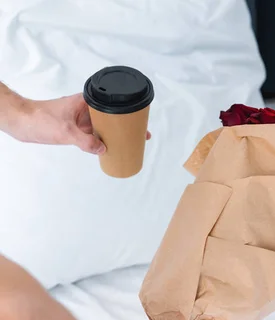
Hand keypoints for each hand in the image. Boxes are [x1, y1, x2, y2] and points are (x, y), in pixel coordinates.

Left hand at [13, 93, 150, 154]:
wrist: (20, 122)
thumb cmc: (38, 118)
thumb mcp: (65, 132)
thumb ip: (85, 141)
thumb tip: (103, 150)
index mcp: (85, 102)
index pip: (112, 106)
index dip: (127, 114)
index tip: (139, 122)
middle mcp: (86, 109)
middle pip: (112, 116)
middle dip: (126, 125)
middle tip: (141, 134)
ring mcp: (81, 119)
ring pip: (104, 126)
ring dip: (115, 134)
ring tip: (130, 142)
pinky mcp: (75, 129)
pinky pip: (94, 135)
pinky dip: (103, 141)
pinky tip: (109, 148)